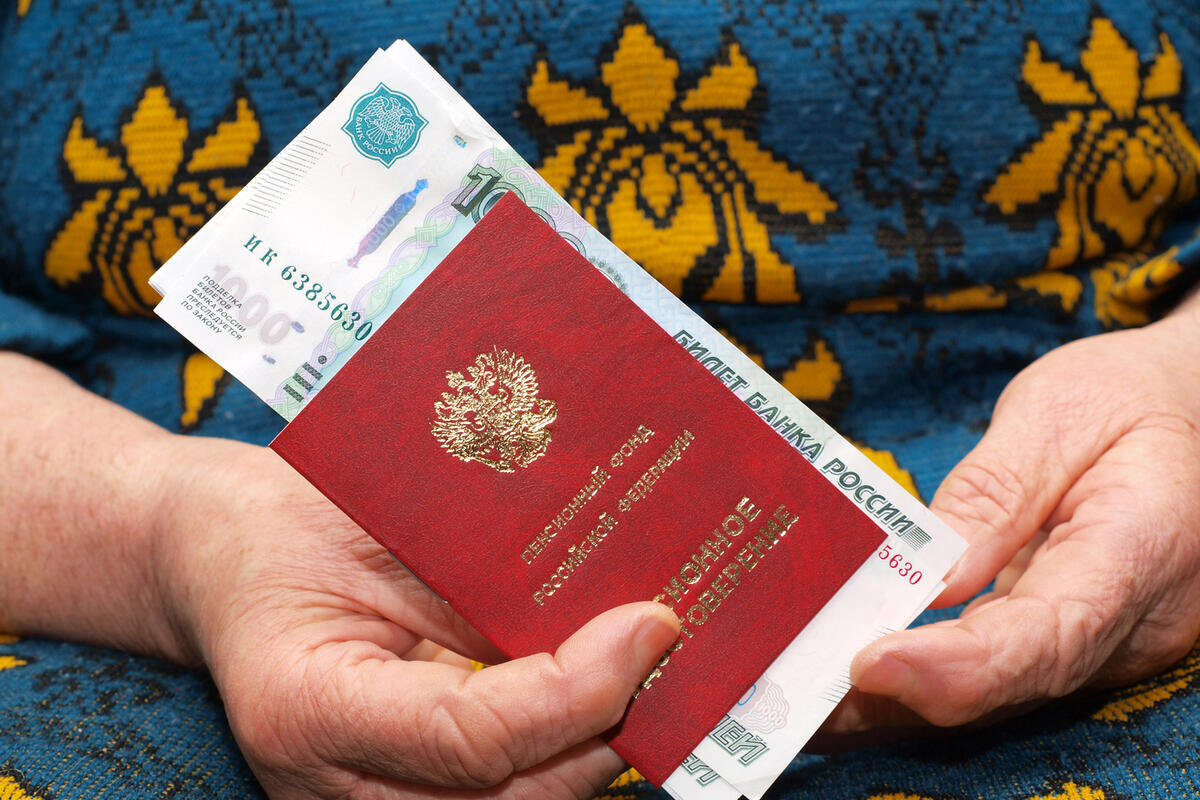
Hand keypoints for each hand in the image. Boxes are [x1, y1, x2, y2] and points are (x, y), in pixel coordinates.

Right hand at [157, 440, 678, 799]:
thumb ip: (478, 580)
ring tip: (662, 671)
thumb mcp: (378, 523)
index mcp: (305, 710)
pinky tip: (615, 693)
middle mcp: (332, 786)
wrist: (225, 556)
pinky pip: (507, 792)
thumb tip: (608, 601)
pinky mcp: (401, 793)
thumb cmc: (288, 522)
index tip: (654, 624)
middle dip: (611, 728)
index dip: (577, 689)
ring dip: (602, 745)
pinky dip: (570, 748)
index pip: (467, 735)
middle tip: (679, 650)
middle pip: (510, 799)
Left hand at [822, 302, 1199, 740]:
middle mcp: (1130, 621)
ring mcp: (1103, 643)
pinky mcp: (1068, 643)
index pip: (1048, 633)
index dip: (958, 663)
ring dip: (901, 703)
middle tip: (804, 696)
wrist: (1181, 412)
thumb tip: (925, 576)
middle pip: (1012, 682)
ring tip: (804, 699)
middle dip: (904, 697)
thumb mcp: (1057, 418)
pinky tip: (848, 685)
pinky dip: (923, 681)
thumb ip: (993, 495)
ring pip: (1000, 694)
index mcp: (1142, 550)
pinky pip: (996, 674)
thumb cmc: (1122, 403)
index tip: (870, 662)